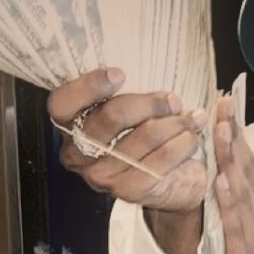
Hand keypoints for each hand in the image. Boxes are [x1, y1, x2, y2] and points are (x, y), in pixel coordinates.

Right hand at [46, 68, 208, 213]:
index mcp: (70, 127)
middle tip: (173, 100)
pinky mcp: (129, 191)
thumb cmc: (145, 136)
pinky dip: (183, 142)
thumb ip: (125, 91)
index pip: (62, 104)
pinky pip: (163, 157)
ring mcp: (102, 176)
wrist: (170, 184)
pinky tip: (191, 137)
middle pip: (111, 116)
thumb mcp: (130, 109)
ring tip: (190, 118)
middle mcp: (79, 154)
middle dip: (150, 102)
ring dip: (175, 122)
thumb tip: (146, 62)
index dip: (88, 86)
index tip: (119, 74)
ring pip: (145, 134)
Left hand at [213, 96, 253, 253]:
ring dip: (229, 158)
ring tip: (218, 127)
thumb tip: (222, 203)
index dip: (234, 140)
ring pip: (241, 191)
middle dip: (232, 135)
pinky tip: (221, 179)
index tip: (223, 109)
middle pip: (245, 171)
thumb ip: (234, 228)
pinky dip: (229, 201)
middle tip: (221, 100)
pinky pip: (236, 226)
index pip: (245, 172)